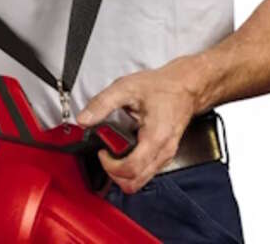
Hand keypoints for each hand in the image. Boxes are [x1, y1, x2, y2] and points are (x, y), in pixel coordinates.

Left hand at [77, 58, 199, 193]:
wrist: (184, 86)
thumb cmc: (161, 87)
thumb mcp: (126, 87)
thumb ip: (103, 103)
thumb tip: (84, 118)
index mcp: (155, 138)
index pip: (130, 170)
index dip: (110, 166)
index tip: (102, 151)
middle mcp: (163, 152)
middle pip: (134, 182)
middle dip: (114, 172)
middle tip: (106, 152)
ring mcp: (166, 155)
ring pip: (140, 180)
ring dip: (123, 171)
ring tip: (115, 150)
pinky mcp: (165, 155)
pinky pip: (146, 172)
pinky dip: (132, 167)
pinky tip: (126, 148)